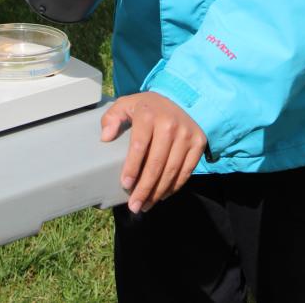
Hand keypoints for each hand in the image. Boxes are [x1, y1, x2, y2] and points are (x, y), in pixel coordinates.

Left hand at [101, 92, 206, 213]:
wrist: (177, 99)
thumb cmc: (146, 108)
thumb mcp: (126, 105)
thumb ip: (112, 118)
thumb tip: (106, 137)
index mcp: (149, 114)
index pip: (139, 146)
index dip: (132, 168)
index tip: (125, 185)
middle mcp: (170, 123)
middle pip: (156, 163)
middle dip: (144, 188)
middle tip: (134, 206)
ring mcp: (187, 133)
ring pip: (172, 170)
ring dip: (158, 192)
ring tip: (146, 205)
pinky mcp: (199, 142)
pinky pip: (186, 171)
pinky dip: (174, 186)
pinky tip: (162, 195)